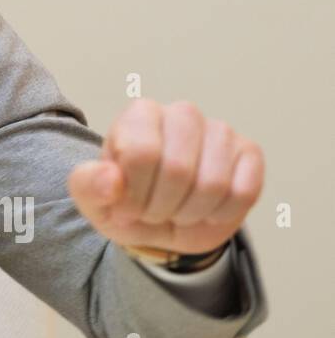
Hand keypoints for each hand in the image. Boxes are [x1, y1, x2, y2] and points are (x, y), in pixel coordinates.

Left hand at [68, 99, 264, 255]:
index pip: (141, 152)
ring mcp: (219, 131)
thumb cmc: (126, 204)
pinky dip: (220, 214)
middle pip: (178, 169)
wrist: (163, 224)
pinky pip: (243, 192)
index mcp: (139, 115)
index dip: (134, 194)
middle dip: (161, 206)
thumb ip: (89, 187)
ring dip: (190, 213)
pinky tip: (206, 210)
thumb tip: (110, 178)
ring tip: (177, 210)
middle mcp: (181, 114)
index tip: (126, 208)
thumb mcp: (95, 202)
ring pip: (213, 183)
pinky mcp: (249, 153)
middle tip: (152, 212)